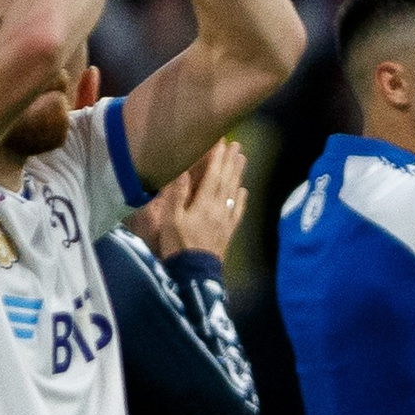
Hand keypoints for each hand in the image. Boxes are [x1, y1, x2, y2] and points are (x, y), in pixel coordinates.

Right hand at [133, 138, 248, 258]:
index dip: (217, 158)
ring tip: (243, 159)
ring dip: (238, 175)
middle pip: (226, 181)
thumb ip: (178, 194)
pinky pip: (237, 211)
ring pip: (234, 192)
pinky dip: (241, 199)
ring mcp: (226, 220)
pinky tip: (244, 191)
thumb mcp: (171, 218)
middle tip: (237, 145)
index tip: (221, 142)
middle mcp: (219, 208)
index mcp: (204, 203)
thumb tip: (184, 170)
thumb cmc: (178, 244)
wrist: (195, 272)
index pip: (213, 175)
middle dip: (231, 162)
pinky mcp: (229, 231)